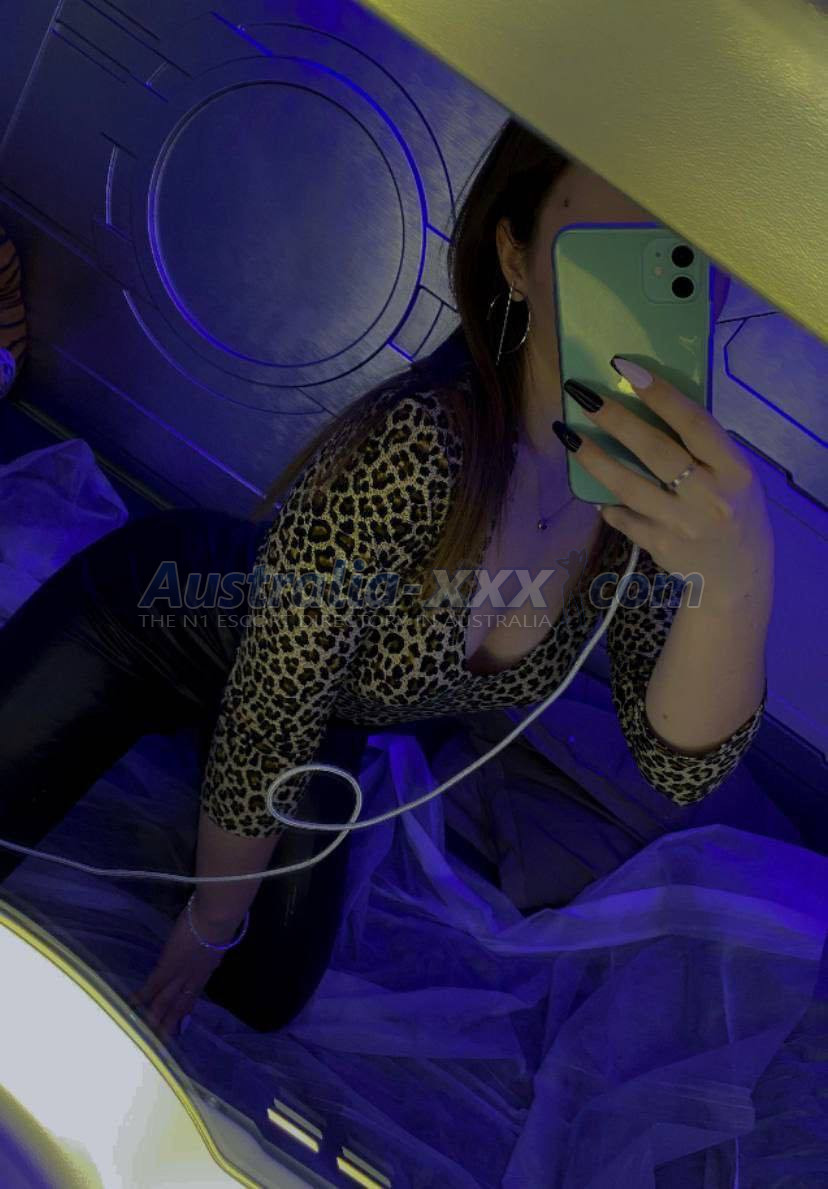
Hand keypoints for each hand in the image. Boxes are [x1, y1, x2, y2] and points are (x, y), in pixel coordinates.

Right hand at [128, 901, 235, 1043]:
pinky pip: (152, 987)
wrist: (217, 917)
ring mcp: (179, 974)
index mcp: (206, 970)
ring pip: (165, 1002)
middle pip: (178, 1006)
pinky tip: (129, 1008)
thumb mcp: (216, 937)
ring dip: (153, 1019)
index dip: (184, 1012)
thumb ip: (208, 947)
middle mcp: (193, 978)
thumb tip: (205, 945)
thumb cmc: (220, 919)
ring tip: (142, 1038)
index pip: (192, 996)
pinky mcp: (167, 967)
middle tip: (158, 1046)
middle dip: (168, 1025)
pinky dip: (140, 999)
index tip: (178, 1027)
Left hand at [565, 358, 773, 600]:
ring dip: (594, 458)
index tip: (628, 368)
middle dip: (616, 420)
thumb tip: (653, 407)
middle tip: (583, 396)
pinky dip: (608, 503)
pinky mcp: (660, 546)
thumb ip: (705, 448)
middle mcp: (709, 497)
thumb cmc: (735, 511)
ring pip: (630, 486)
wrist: (737, 578)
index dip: (661, 395)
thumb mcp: (736, 476)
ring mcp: (682, 525)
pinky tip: (593, 491)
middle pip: (656, 451)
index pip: (695, 424)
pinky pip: (624, 517)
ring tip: (567, 435)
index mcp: (735, 471)